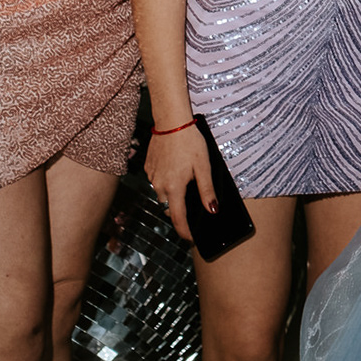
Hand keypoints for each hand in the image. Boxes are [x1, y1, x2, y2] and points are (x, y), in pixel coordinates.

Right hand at [145, 125, 215, 242]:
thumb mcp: (204, 166)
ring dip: (173, 195)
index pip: (178, 218)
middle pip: (169, 207)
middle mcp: (159, 185)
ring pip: (162, 194)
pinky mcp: (148, 168)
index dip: (185, 231)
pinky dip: (166, 182)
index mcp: (174, 187)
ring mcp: (152, 176)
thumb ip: (207, 191)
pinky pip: (157, 181)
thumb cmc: (190, 142)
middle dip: (179, 211)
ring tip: (185, 184)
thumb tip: (212, 211)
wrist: (171, 122)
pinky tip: (176, 170)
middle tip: (193, 208)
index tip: (191, 238)